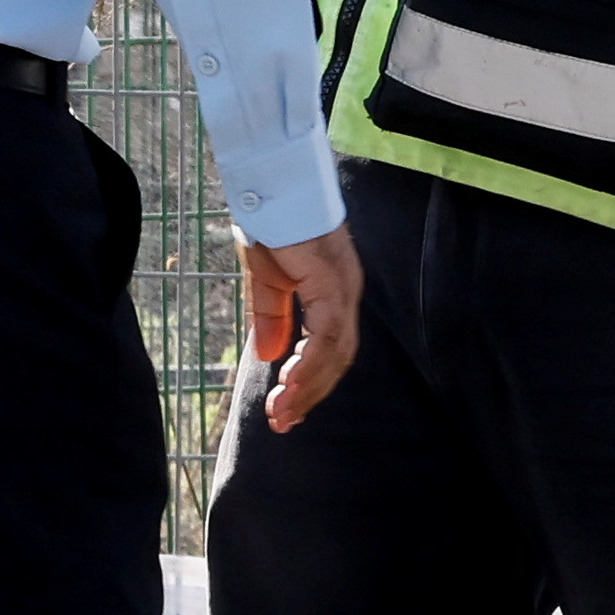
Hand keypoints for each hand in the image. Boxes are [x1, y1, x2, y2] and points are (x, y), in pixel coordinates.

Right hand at [242, 228, 365, 431]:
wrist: (271, 191)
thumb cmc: (271, 228)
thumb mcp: (268, 282)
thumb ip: (272, 318)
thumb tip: (272, 356)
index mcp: (334, 297)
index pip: (330, 351)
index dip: (311, 383)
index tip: (287, 410)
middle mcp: (346, 296)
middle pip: (338, 359)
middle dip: (310, 394)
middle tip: (282, 422)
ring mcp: (342, 289)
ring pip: (335, 352)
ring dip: (308, 386)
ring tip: (282, 412)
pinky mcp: (330, 281)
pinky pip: (326, 331)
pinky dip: (311, 360)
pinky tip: (290, 381)